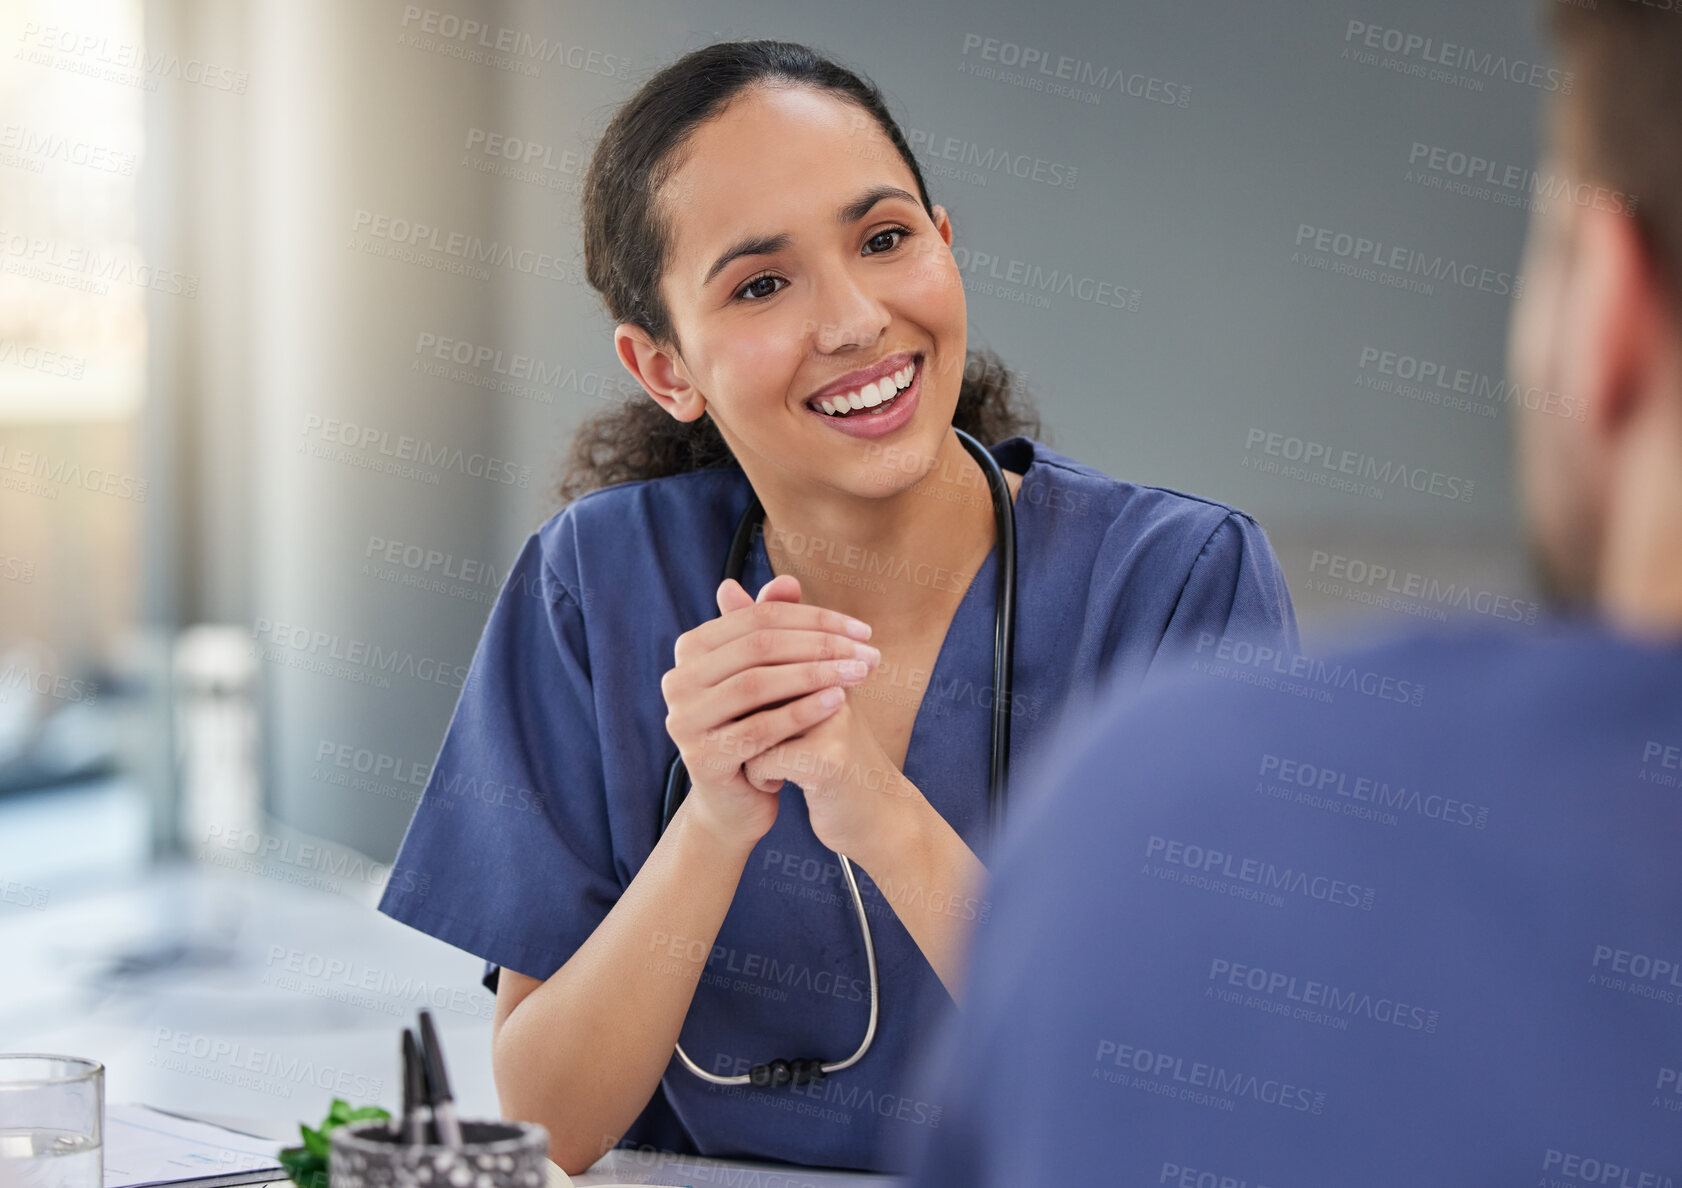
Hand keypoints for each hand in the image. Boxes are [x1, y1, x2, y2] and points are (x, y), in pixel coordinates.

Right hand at [659, 574, 879, 854]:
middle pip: (758, 647)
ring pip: (757, 684)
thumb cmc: (758, 728)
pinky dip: (802, 712)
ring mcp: (683, 720)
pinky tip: (839, 703)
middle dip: (821, 645)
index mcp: (691, 650)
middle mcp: (677, 680)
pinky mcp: (700, 758)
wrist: (737, 802)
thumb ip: (775, 629)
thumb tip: (788, 581)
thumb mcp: (771, 676)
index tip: (863, 631)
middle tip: (869, 653)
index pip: (759, 618)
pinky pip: (759, 728)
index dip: (814, 619)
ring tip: (860, 674)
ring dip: (816, 674)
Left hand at [740, 594, 916, 863]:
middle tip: (739, 731)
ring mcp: (835, 723)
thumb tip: (726, 587)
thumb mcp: (797, 691)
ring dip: (753, 746)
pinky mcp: (830, 763)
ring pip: (758, 723)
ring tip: (759, 757)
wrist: (872, 815)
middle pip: (763, 682)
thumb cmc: (828, 750)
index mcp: (829, 669)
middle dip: (742, 715)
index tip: (730, 702)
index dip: (741, 679)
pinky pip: (765, 760)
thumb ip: (764, 641)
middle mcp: (837, 688)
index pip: (770, 643)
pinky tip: (774, 785)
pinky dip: (762, 777)